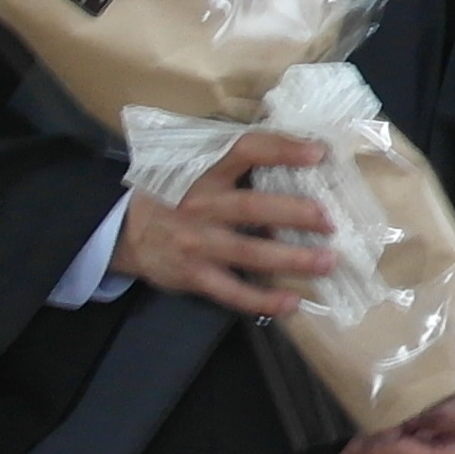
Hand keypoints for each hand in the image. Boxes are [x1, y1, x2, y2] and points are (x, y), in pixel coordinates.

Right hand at [108, 132, 333, 317]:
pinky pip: (232, 292)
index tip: (318, 152)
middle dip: (295, 213)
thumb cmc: (172, 192)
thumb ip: (233, 161)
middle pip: (252, 208)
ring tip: (327, 262)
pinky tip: (291, 304)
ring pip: (249, 253)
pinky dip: (262, 300)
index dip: (281, 149)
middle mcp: (201, 206)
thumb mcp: (191, 165)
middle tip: (330, 220)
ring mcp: (197, 244)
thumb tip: (297, 152)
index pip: (244, 151)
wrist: (124, 231)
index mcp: (203, 171)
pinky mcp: (194, 275)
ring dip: (290, 259)